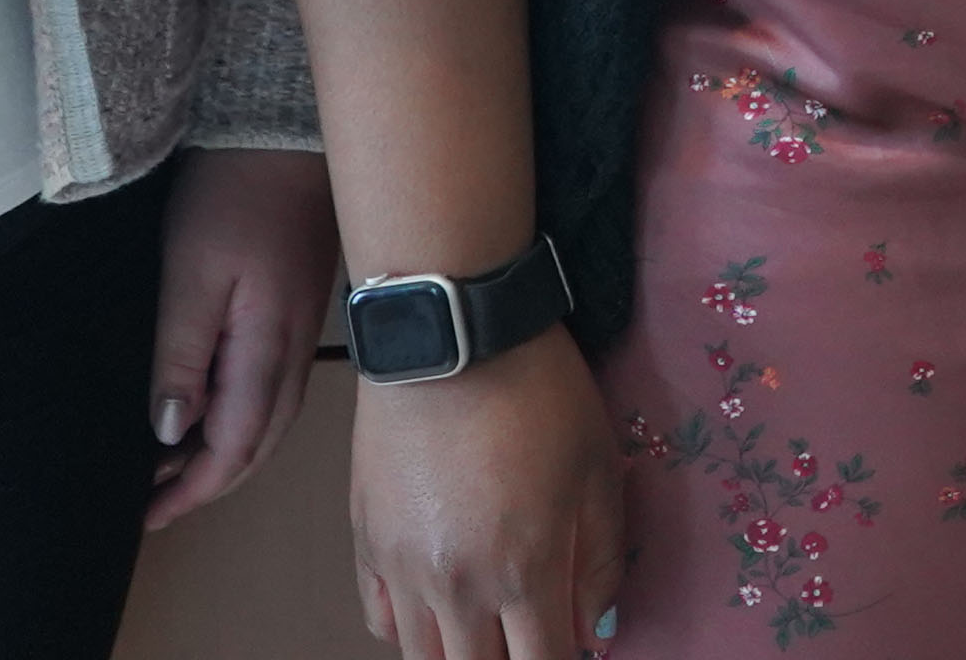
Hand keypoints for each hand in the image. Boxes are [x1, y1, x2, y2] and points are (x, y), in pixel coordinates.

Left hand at [148, 144, 343, 525]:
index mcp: (268, 348)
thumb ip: (181, 355)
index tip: (147, 516)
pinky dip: (240, 418)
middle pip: (259, 444)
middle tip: (153, 503)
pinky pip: (273, 388)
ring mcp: (301, 330)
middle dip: (208, 482)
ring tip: (171, 467)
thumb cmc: (234, 194)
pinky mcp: (296, 309)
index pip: (236, 447)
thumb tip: (172, 430)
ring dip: (225, 453)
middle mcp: (293, 349)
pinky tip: (208, 408)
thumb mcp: (192, 274)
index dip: (193, 490)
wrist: (282, 132)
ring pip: (270, 419)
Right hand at [344, 329, 630, 659]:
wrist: (451, 337)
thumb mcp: (599, 469)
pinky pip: (382, 621)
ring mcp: (402, 569)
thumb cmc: (539, 393)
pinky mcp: (366, 544)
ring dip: (462, 653)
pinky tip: (440, 606)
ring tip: (489, 627)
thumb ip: (600, 560)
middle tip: (530, 632)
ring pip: (425, 659)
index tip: (571, 644)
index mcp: (522, 572)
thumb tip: (593, 630)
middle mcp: (456, 588)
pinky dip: (412, 629)